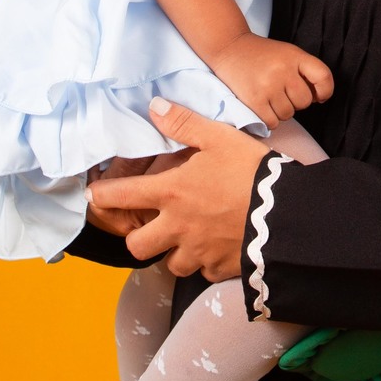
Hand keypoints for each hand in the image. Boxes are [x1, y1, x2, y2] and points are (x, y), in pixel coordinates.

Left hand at [88, 98, 266, 279]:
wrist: (287, 212)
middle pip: (137, 247)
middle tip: (149, 227)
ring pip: (170, 264)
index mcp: (172, 193)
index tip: (93, 196)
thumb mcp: (219, 138)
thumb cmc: (250, 171)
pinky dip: (206, 263)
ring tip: (186, 240)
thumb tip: (154, 107)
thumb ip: (184, 124)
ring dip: (174, 254)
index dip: (102, 196)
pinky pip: (204, 272)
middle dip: (138, 239)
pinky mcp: (219, 269)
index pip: (122, 196)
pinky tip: (216, 249)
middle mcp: (177, 227)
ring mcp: (198, 252)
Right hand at [210, 31, 332, 129]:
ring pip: (288, 114)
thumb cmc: (262, 54)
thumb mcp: (287, 53)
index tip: (319, 96)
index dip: (325, 90)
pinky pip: (272, 122)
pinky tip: (263, 107)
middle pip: (305, 102)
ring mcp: (268, 86)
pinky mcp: (254, 100)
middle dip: (296, 102)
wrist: (229, 48)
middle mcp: (283, 70)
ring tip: (270, 97)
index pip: (323, 77)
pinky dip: (270, 120)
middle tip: (283, 92)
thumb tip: (319, 98)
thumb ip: (304, 71)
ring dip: (281, 111)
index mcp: (294, 56)